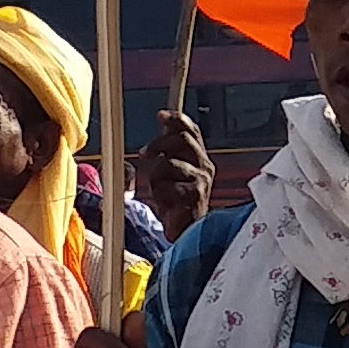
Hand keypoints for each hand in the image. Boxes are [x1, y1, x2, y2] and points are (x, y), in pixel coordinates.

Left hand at [140, 111, 215, 237]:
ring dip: (157, 179)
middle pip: (182, 139)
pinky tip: (168, 206)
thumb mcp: (165, 173)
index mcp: (198, 158)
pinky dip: (161, 195)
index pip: (191, 131)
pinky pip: (168, 185)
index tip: (161, 115)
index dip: (177, 119)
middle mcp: (204, 166)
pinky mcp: (196, 194)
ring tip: (162, 195)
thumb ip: (162, 153)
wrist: (185, 232)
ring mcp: (202, 180)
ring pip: (169, 164)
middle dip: (158, 144)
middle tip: (144, 154)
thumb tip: (153, 136)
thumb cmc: (176, 204)